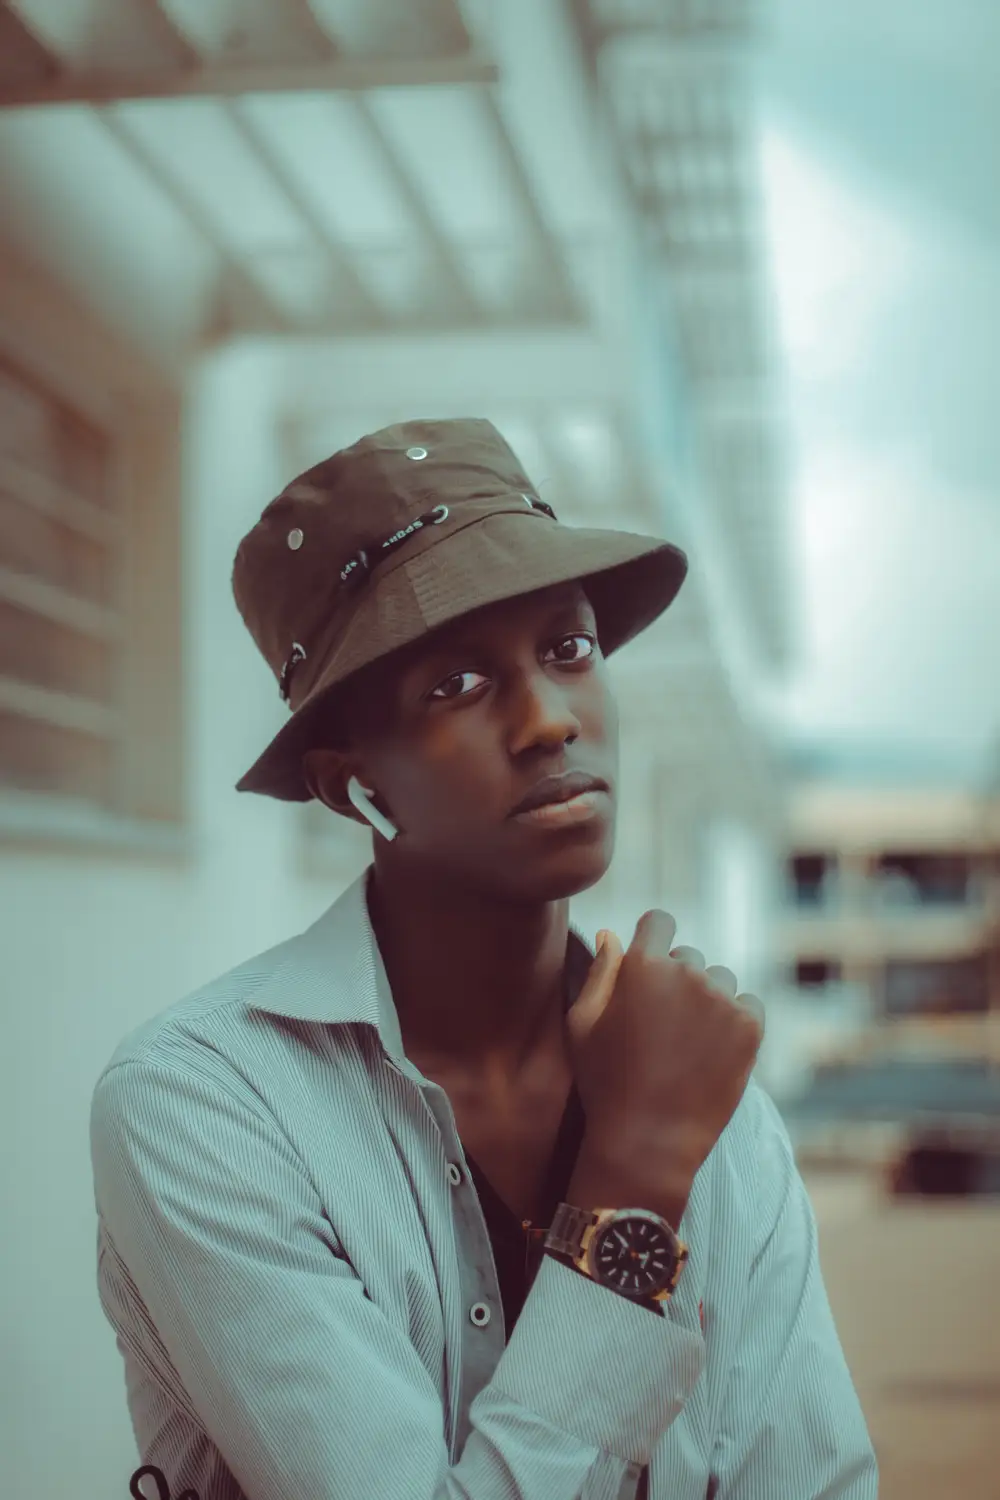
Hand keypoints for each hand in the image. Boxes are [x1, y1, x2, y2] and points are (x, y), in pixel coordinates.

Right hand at [565, 912, 764, 1200]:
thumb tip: (610, 933)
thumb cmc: (605, 1083)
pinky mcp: (750, 1027)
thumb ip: (599, 972)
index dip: (653, 941)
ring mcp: (722, 999)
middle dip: (676, 979)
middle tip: (661, 1025)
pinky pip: (748, 1005)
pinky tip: (712, 1051)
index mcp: (642, 964)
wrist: (648, 1141)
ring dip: (707, 1000)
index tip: (650, 967)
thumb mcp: (583, 1024)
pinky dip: (735, 1021)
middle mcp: (686, 973)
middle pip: (689, 956)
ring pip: (720, 981)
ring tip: (686, 1043)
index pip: (659, 922)